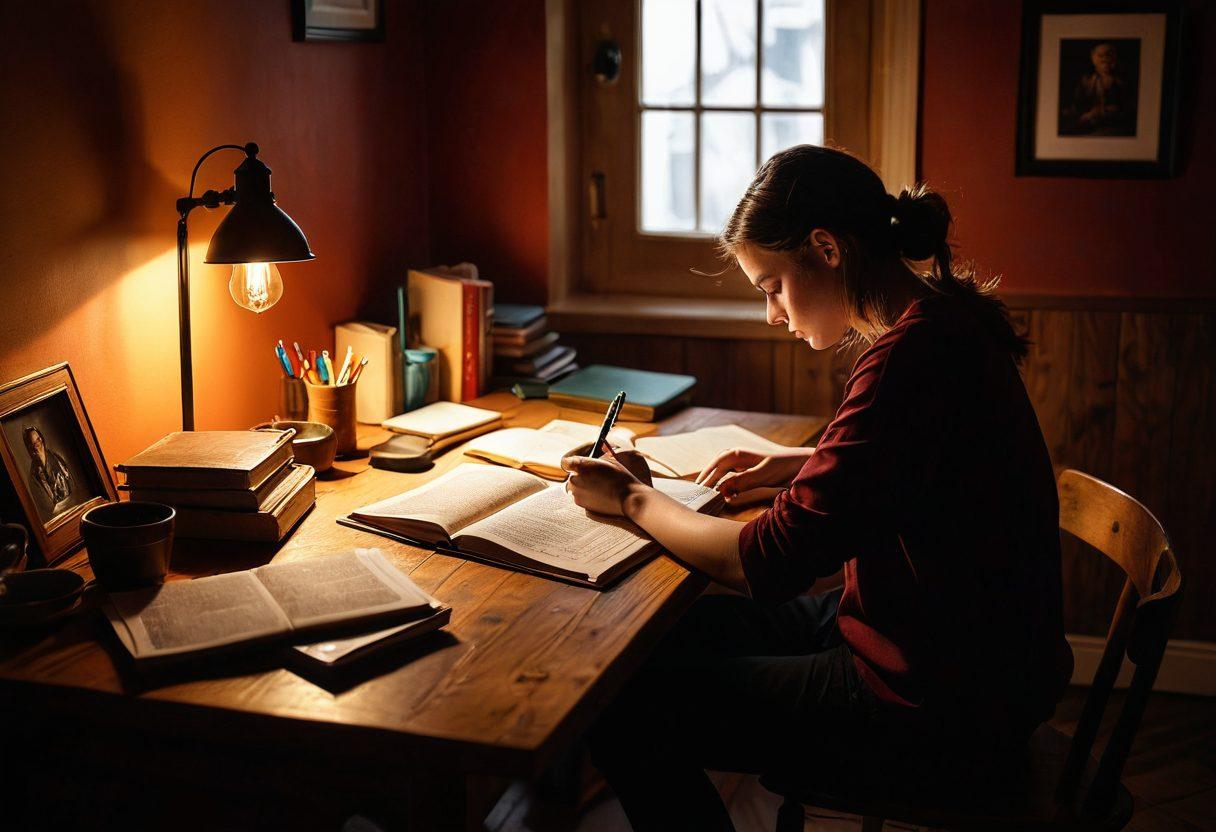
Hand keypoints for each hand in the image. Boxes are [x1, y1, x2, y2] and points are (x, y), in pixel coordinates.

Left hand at [562, 444, 652, 516]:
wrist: (627, 498)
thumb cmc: (621, 477)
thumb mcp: (609, 461)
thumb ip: (595, 459)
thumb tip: (591, 458)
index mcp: (581, 466)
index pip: (565, 462)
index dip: (572, 463)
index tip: (578, 464)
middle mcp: (575, 479)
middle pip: (571, 475)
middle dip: (579, 475)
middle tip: (593, 476)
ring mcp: (577, 493)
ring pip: (574, 487)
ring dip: (582, 485)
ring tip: (597, 486)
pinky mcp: (581, 504)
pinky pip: (578, 497)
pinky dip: (585, 495)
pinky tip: (598, 494)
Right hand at [695, 448, 811, 504]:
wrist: (801, 464)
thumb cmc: (783, 466)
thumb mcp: (763, 474)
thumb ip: (742, 481)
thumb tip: (722, 489)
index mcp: (739, 454)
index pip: (717, 465)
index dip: (707, 476)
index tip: (699, 488)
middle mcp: (739, 457)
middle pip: (717, 467)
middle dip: (707, 478)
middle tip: (697, 492)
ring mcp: (744, 463)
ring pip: (724, 471)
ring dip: (716, 481)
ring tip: (707, 492)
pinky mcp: (750, 471)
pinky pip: (733, 476)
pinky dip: (727, 484)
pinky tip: (727, 494)